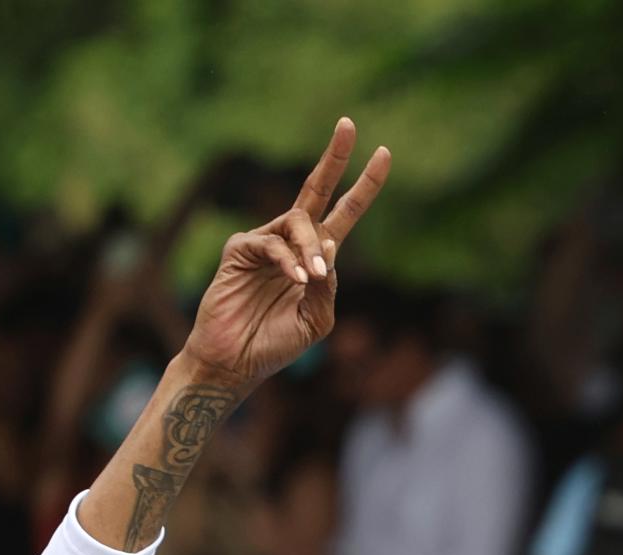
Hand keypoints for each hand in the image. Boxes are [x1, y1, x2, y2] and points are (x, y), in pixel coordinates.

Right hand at [181, 118, 389, 388]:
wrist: (237, 362)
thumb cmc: (277, 344)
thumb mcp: (317, 318)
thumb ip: (328, 284)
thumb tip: (330, 243)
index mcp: (318, 257)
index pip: (346, 213)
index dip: (365, 185)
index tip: (385, 153)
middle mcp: (293, 243)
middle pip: (317, 189)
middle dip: (335, 157)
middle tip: (348, 124)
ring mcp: (265, 242)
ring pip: (299, 221)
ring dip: (311, 247)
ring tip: (310, 279)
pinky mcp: (239, 249)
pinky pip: (271, 243)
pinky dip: (287, 260)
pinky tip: (296, 279)